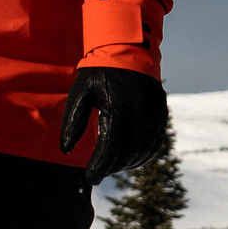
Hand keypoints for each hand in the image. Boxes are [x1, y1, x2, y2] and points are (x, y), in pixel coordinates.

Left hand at [59, 66, 169, 186]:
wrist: (129, 50)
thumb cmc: (100, 72)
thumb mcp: (81, 93)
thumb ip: (73, 122)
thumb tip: (65, 149)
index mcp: (116, 113)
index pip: (108, 152)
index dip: (99, 169)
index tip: (90, 178)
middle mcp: (138, 119)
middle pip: (125, 156)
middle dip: (110, 167)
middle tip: (98, 170)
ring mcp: (153, 118)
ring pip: (141, 153)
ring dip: (126, 164)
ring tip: (112, 165)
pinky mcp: (161, 116)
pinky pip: (155, 144)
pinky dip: (143, 156)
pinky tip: (131, 158)